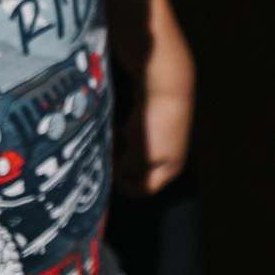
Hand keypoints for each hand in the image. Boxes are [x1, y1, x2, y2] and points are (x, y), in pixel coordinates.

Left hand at [117, 81, 191, 196]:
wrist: (166, 85)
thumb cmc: (154, 124)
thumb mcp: (139, 154)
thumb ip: (128, 169)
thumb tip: (120, 168)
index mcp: (170, 169)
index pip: (145, 190)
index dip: (124, 185)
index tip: (109, 171)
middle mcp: (168, 156)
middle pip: (139, 171)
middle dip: (120, 164)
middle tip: (104, 154)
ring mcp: (161, 138)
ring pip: (134, 151)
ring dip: (119, 148)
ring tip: (107, 138)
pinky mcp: (154, 121)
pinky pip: (134, 135)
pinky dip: (123, 134)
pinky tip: (114, 126)